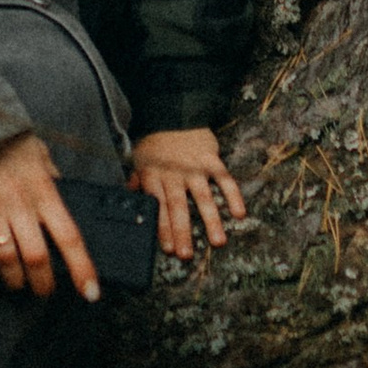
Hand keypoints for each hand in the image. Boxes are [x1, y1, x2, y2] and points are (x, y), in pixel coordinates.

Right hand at [0, 130, 101, 300]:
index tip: (90, 292)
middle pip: (37, 258)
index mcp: (44, 191)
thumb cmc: (10, 143)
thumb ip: (53, 183)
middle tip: (46, 292)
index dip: (82, 268)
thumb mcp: (41, 157)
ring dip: (16, 280)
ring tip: (19, 285)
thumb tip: (65, 205)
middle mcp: (20, 203)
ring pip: (8, 260)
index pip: (70, 237)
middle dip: (44, 284)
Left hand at [132, 129, 246, 263]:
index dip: (163, 228)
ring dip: (211, 219)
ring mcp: (194, 166)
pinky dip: (233, 195)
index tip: (168, 249)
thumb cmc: (155, 143)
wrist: (174, 113)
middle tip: (187, 254)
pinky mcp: (211, 159)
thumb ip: (137, 182)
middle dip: (182, 232)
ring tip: (218, 242)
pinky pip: (224, 178)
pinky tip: (239, 213)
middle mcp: (173, 173)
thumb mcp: (139, 160)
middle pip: (178, 206)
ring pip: (203, 196)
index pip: (158, 206)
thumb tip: (128, 201)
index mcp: (153, 175)